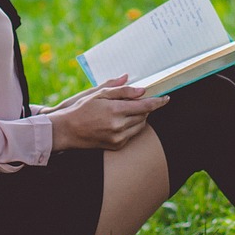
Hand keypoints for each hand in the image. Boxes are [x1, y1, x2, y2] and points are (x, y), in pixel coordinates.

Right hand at [48, 75, 169, 151]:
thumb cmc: (81, 109)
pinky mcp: (116, 146)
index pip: (145, 106)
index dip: (158, 102)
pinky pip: (132, 134)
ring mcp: (118, 138)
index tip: (166, 98)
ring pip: (140, 126)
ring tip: (127, 110)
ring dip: (140, 117)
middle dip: (145, 107)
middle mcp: (118, 126)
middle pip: (144, 115)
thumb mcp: (99, 94)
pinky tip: (121, 120)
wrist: (67, 131)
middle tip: (139, 100)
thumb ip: (121, 90)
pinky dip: (131, 126)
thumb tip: (141, 89)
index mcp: (115, 111)